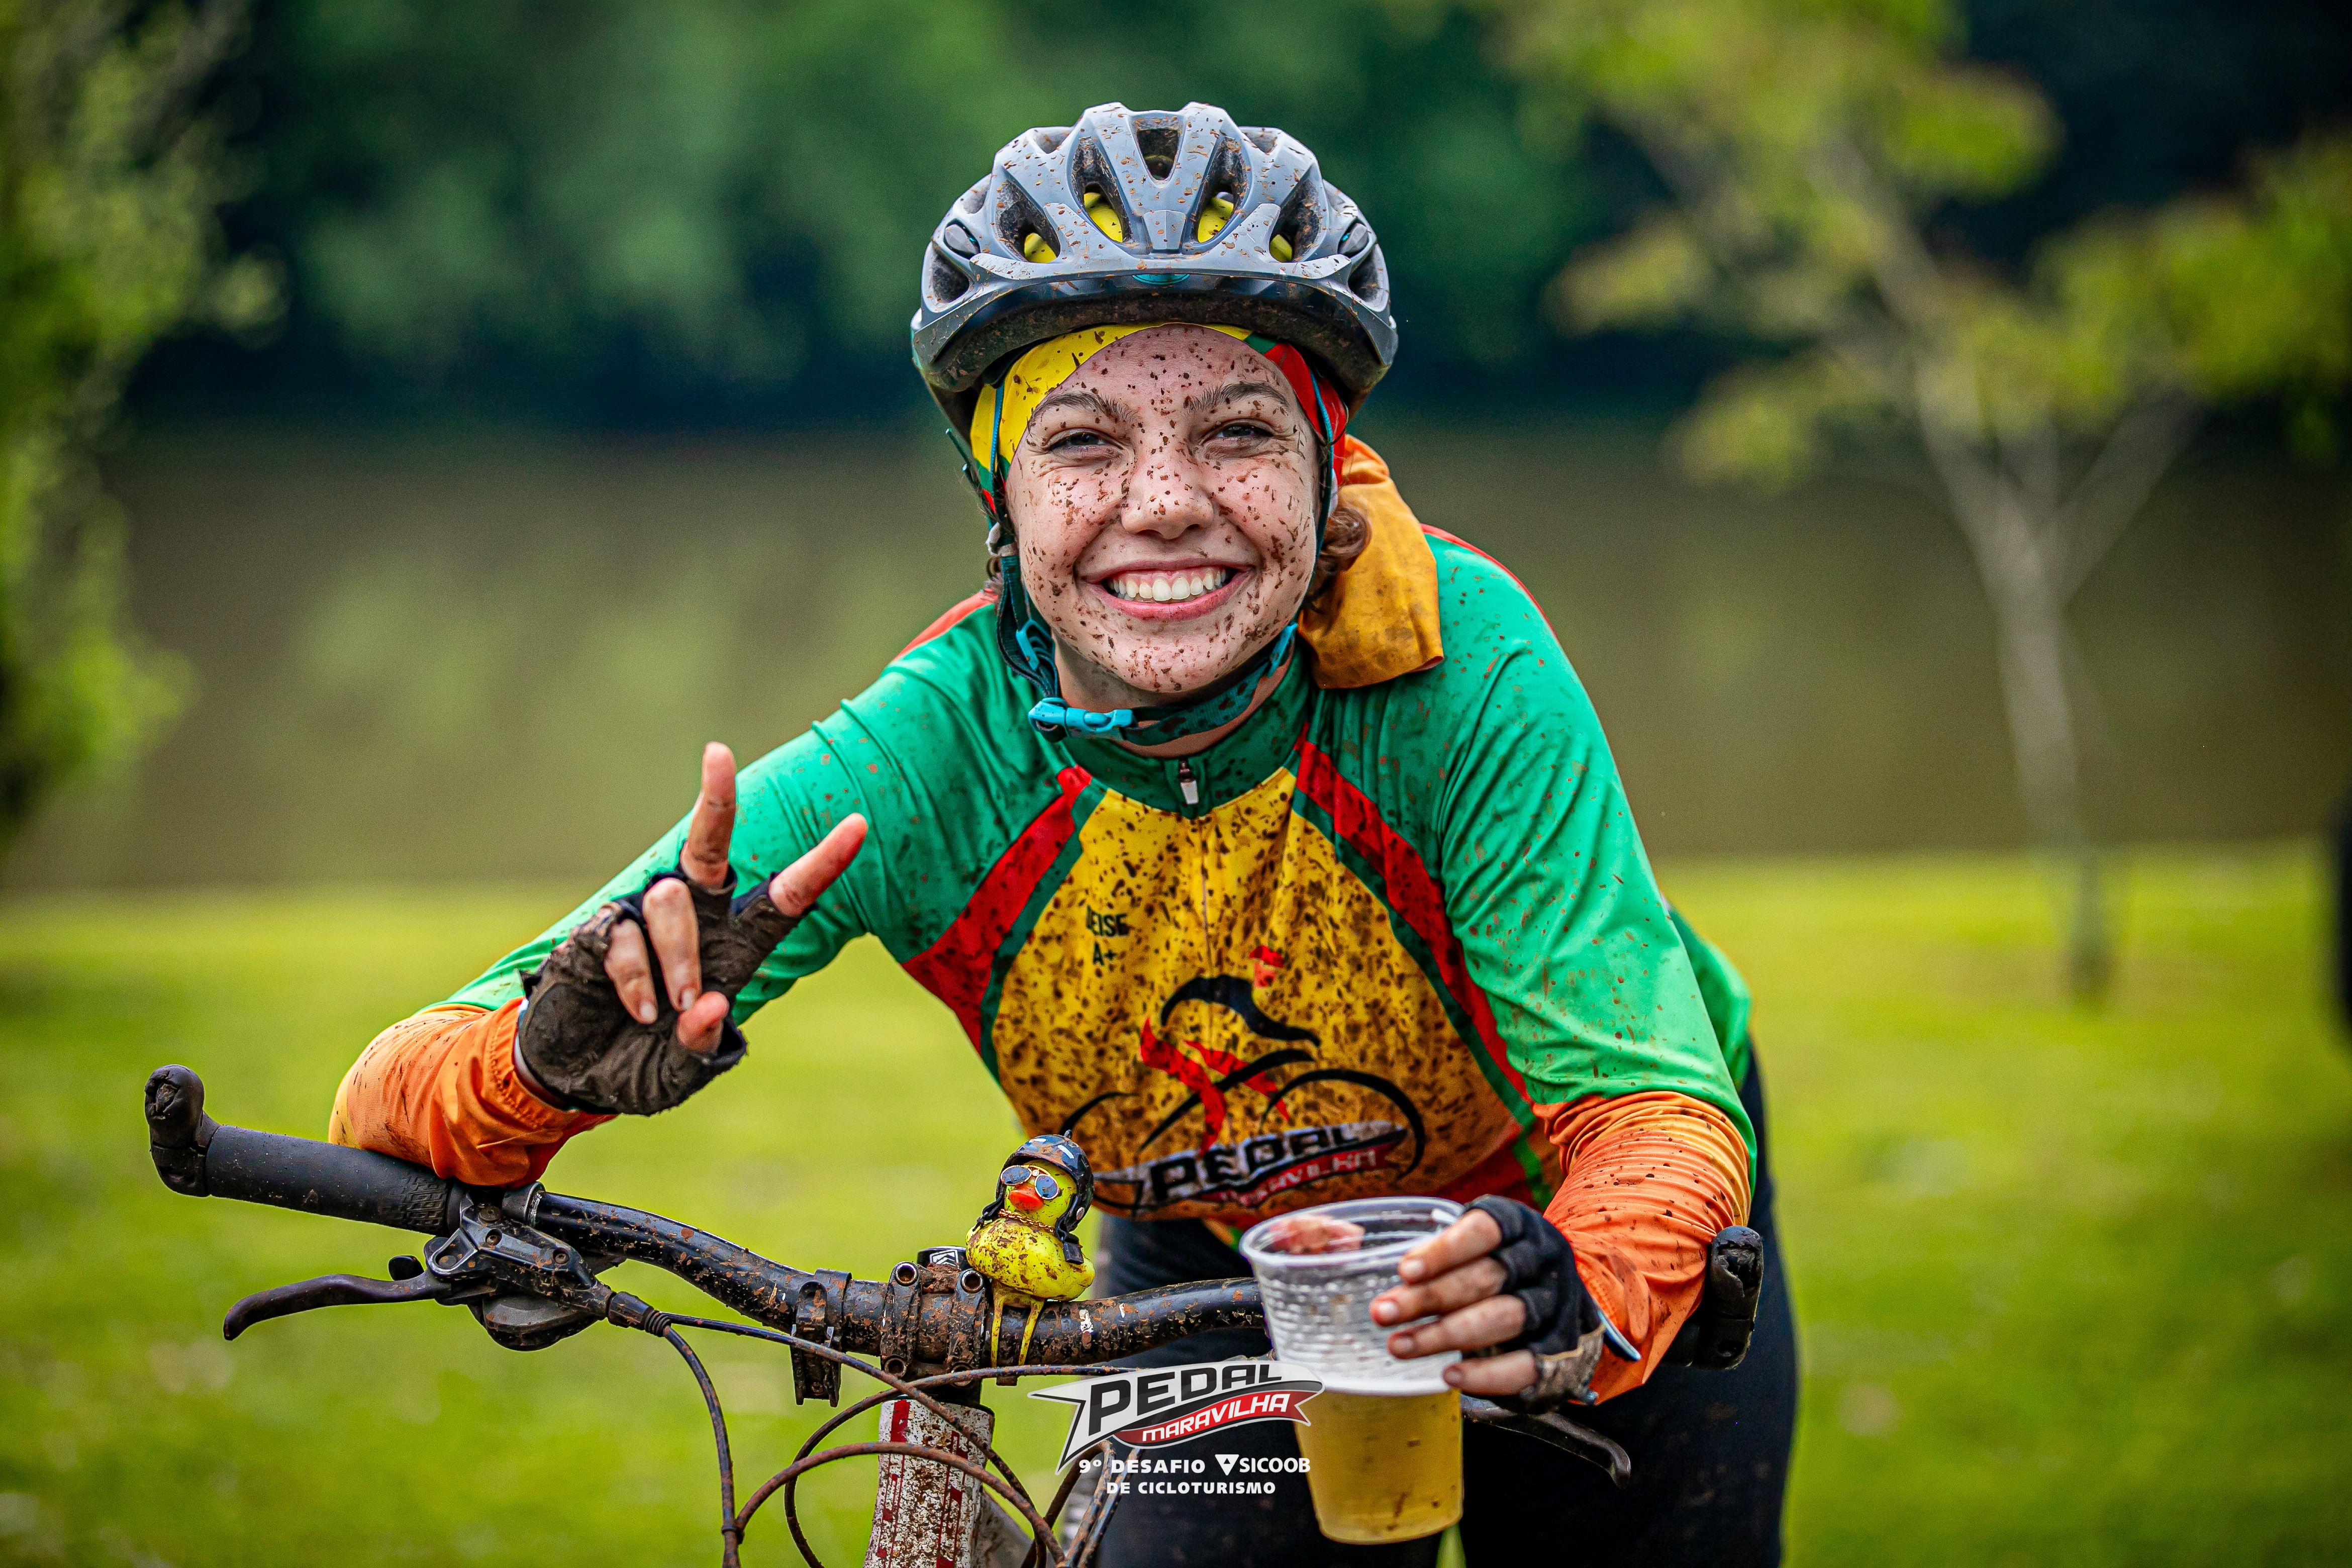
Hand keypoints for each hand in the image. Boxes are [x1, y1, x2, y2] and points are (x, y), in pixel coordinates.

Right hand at [515, 742, 866, 1114]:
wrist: (579, 1072)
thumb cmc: (644, 1060)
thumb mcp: (684, 1070)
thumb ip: (703, 1044)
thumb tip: (709, 1004)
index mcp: (736, 945)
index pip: (786, 896)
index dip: (822, 862)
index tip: (857, 823)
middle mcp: (695, 918)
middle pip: (709, 846)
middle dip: (717, 799)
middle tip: (718, 754)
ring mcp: (644, 917)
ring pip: (672, 903)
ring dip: (676, 961)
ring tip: (666, 1011)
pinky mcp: (602, 927)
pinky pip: (626, 937)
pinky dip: (635, 980)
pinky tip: (635, 1010)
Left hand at [1373, 1197, 1628, 1408]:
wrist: (1564, 1311)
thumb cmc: (1498, 1274)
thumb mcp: (1475, 1253)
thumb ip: (1435, 1261)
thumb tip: (1386, 1281)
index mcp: (1519, 1228)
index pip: (1483, 1231)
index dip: (1443, 1251)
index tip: (1404, 1272)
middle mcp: (1541, 1263)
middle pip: (1484, 1278)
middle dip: (1428, 1298)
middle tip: (1382, 1313)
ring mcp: (1554, 1308)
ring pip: (1502, 1318)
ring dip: (1444, 1334)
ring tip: (1399, 1345)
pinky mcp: (1561, 1352)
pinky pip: (1525, 1365)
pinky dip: (1486, 1373)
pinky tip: (1449, 1376)